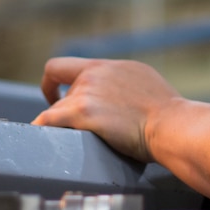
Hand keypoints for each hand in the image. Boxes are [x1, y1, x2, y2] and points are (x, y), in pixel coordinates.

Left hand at [33, 56, 180, 162]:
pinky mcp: (83, 113)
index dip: (54, 82)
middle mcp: (95, 74)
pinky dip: (40, 130)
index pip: (67, 66)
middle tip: (83, 134)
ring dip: (62, 126)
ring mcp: (87, 92)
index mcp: (110, 66)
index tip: (55, 96)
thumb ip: (125, 86)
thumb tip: (121, 98)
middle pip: (65, 94)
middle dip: (68, 113)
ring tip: (72, 143)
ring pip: (57, 110)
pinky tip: (37, 139)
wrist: (173, 125)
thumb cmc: (168, 115)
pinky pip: (48, 121)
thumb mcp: (146, 84)